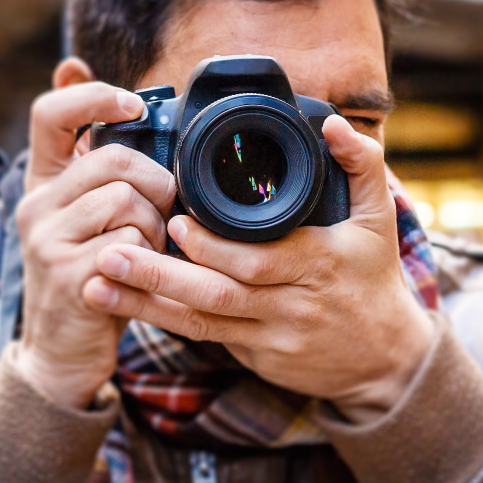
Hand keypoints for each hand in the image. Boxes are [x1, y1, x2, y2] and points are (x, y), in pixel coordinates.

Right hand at [12, 78, 175, 409]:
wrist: (64, 353)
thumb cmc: (97, 273)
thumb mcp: (92, 216)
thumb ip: (107, 169)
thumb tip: (121, 96)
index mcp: (43, 181)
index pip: (51, 113)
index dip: (94, 97)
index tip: (135, 105)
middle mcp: (34, 205)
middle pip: (112, 158)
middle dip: (157, 183)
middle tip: (164, 213)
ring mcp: (45, 241)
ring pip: (126, 201)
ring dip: (156, 227)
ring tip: (150, 251)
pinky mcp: (66, 276)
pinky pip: (129, 244)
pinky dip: (150, 258)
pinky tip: (141, 274)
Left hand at [81, 114, 434, 422]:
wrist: (386, 359)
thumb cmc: (375, 277)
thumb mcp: (380, 218)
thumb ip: (361, 163)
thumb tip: (331, 122)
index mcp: (319, 265)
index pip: (258, 261)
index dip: (212, 247)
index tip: (173, 221)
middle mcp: (292, 305)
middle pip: (218, 295)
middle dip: (160, 277)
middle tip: (111, 254)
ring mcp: (272, 338)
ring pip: (201, 323)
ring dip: (145, 306)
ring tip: (96, 285)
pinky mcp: (256, 357)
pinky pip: (205, 338)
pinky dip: (164, 322)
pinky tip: (124, 307)